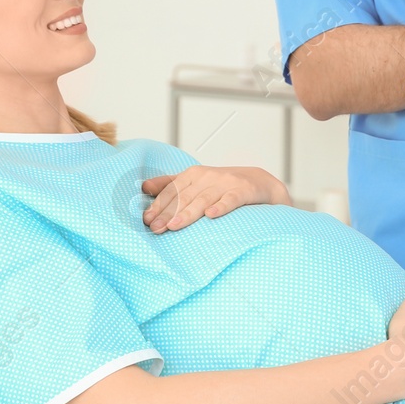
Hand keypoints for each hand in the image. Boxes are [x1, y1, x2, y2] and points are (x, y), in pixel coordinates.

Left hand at [140, 165, 289, 232]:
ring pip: (204, 199)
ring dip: (188, 213)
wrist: (260, 183)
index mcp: (194, 174)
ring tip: (174, 226)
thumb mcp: (196, 183)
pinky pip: (231, 199)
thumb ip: (171, 184)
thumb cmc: (223, 186)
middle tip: (156, 228)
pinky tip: (211, 215)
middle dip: (168, 212)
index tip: (147, 220)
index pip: (172, 190)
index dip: (159, 205)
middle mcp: (208, 176)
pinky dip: (221, 206)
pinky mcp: (244, 190)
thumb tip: (144, 187)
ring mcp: (227, 182)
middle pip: (185, 196)